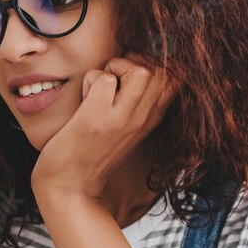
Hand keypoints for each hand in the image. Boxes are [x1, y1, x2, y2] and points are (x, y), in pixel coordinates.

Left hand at [30, 54, 175, 202]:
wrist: (70, 186)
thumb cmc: (92, 151)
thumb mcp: (128, 127)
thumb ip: (140, 101)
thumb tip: (141, 64)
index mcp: (152, 119)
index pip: (176, 79)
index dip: (154, 65)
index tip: (130, 77)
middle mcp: (143, 119)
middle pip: (160, 70)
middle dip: (134, 62)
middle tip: (113, 80)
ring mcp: (121, 119)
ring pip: (138, 69)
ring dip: (114, 68)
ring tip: (101, 88)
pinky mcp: (96, 118)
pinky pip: (101, 78)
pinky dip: (89, 83)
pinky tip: (84, 102)